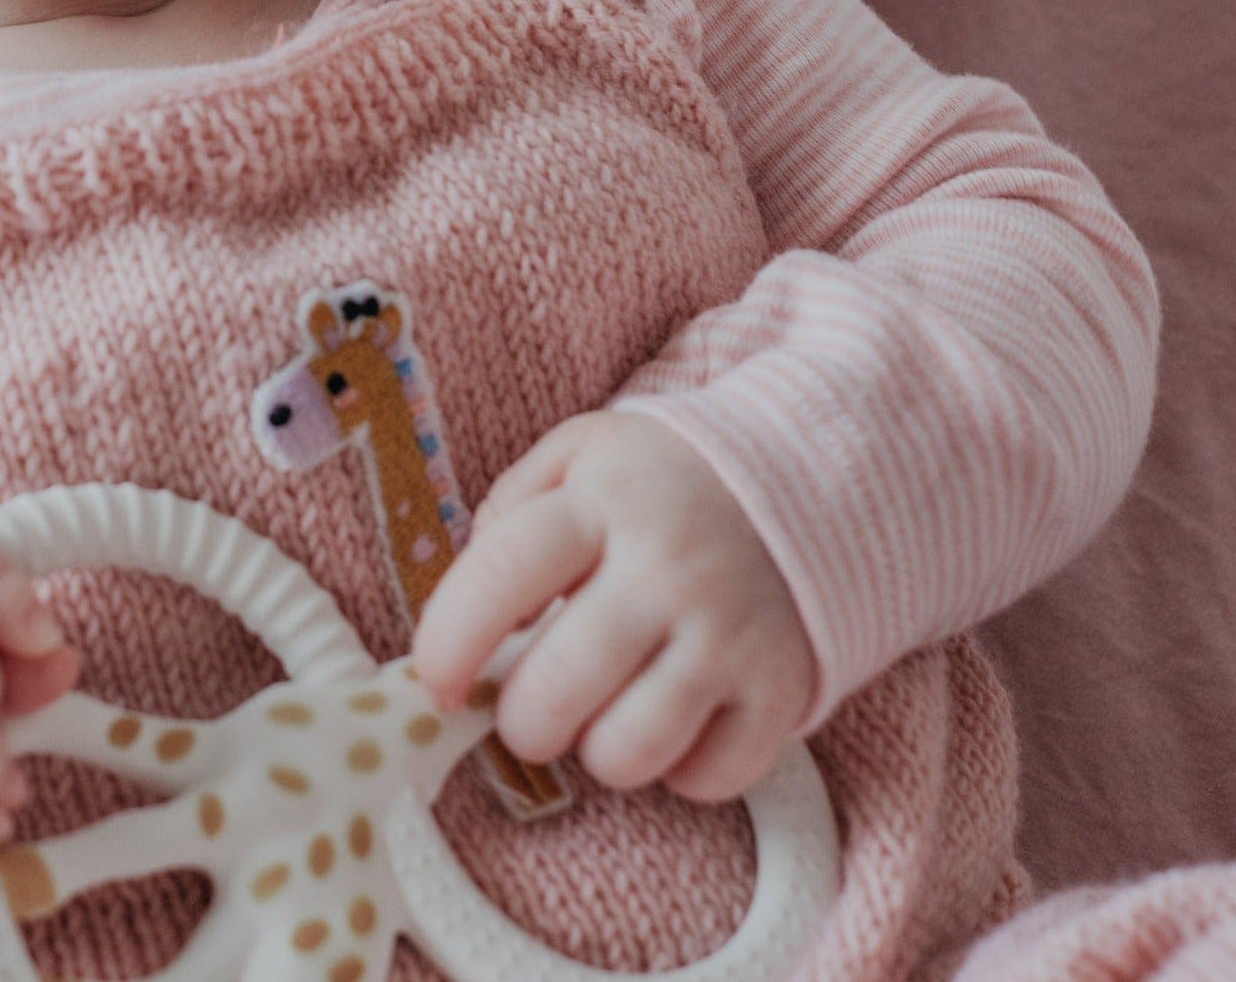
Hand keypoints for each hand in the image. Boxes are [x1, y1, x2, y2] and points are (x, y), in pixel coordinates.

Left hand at [412, 412, 815, 803]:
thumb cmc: (657, 485)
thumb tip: (469, 604)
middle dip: (523, 720)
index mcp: (601, 503)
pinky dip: (680, 770)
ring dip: (598, 749)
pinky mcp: (779, 690)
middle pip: (558, 690)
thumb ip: (510, 510)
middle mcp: (666, 569)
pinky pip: (706, 781)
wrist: (800, 483)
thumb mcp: (579, 455)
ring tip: (606, 709)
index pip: (503, 573)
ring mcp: (729, 634)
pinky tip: (676, 719)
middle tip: (532, 705)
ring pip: (628, 752)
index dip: (451, 640)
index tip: (434, 681)